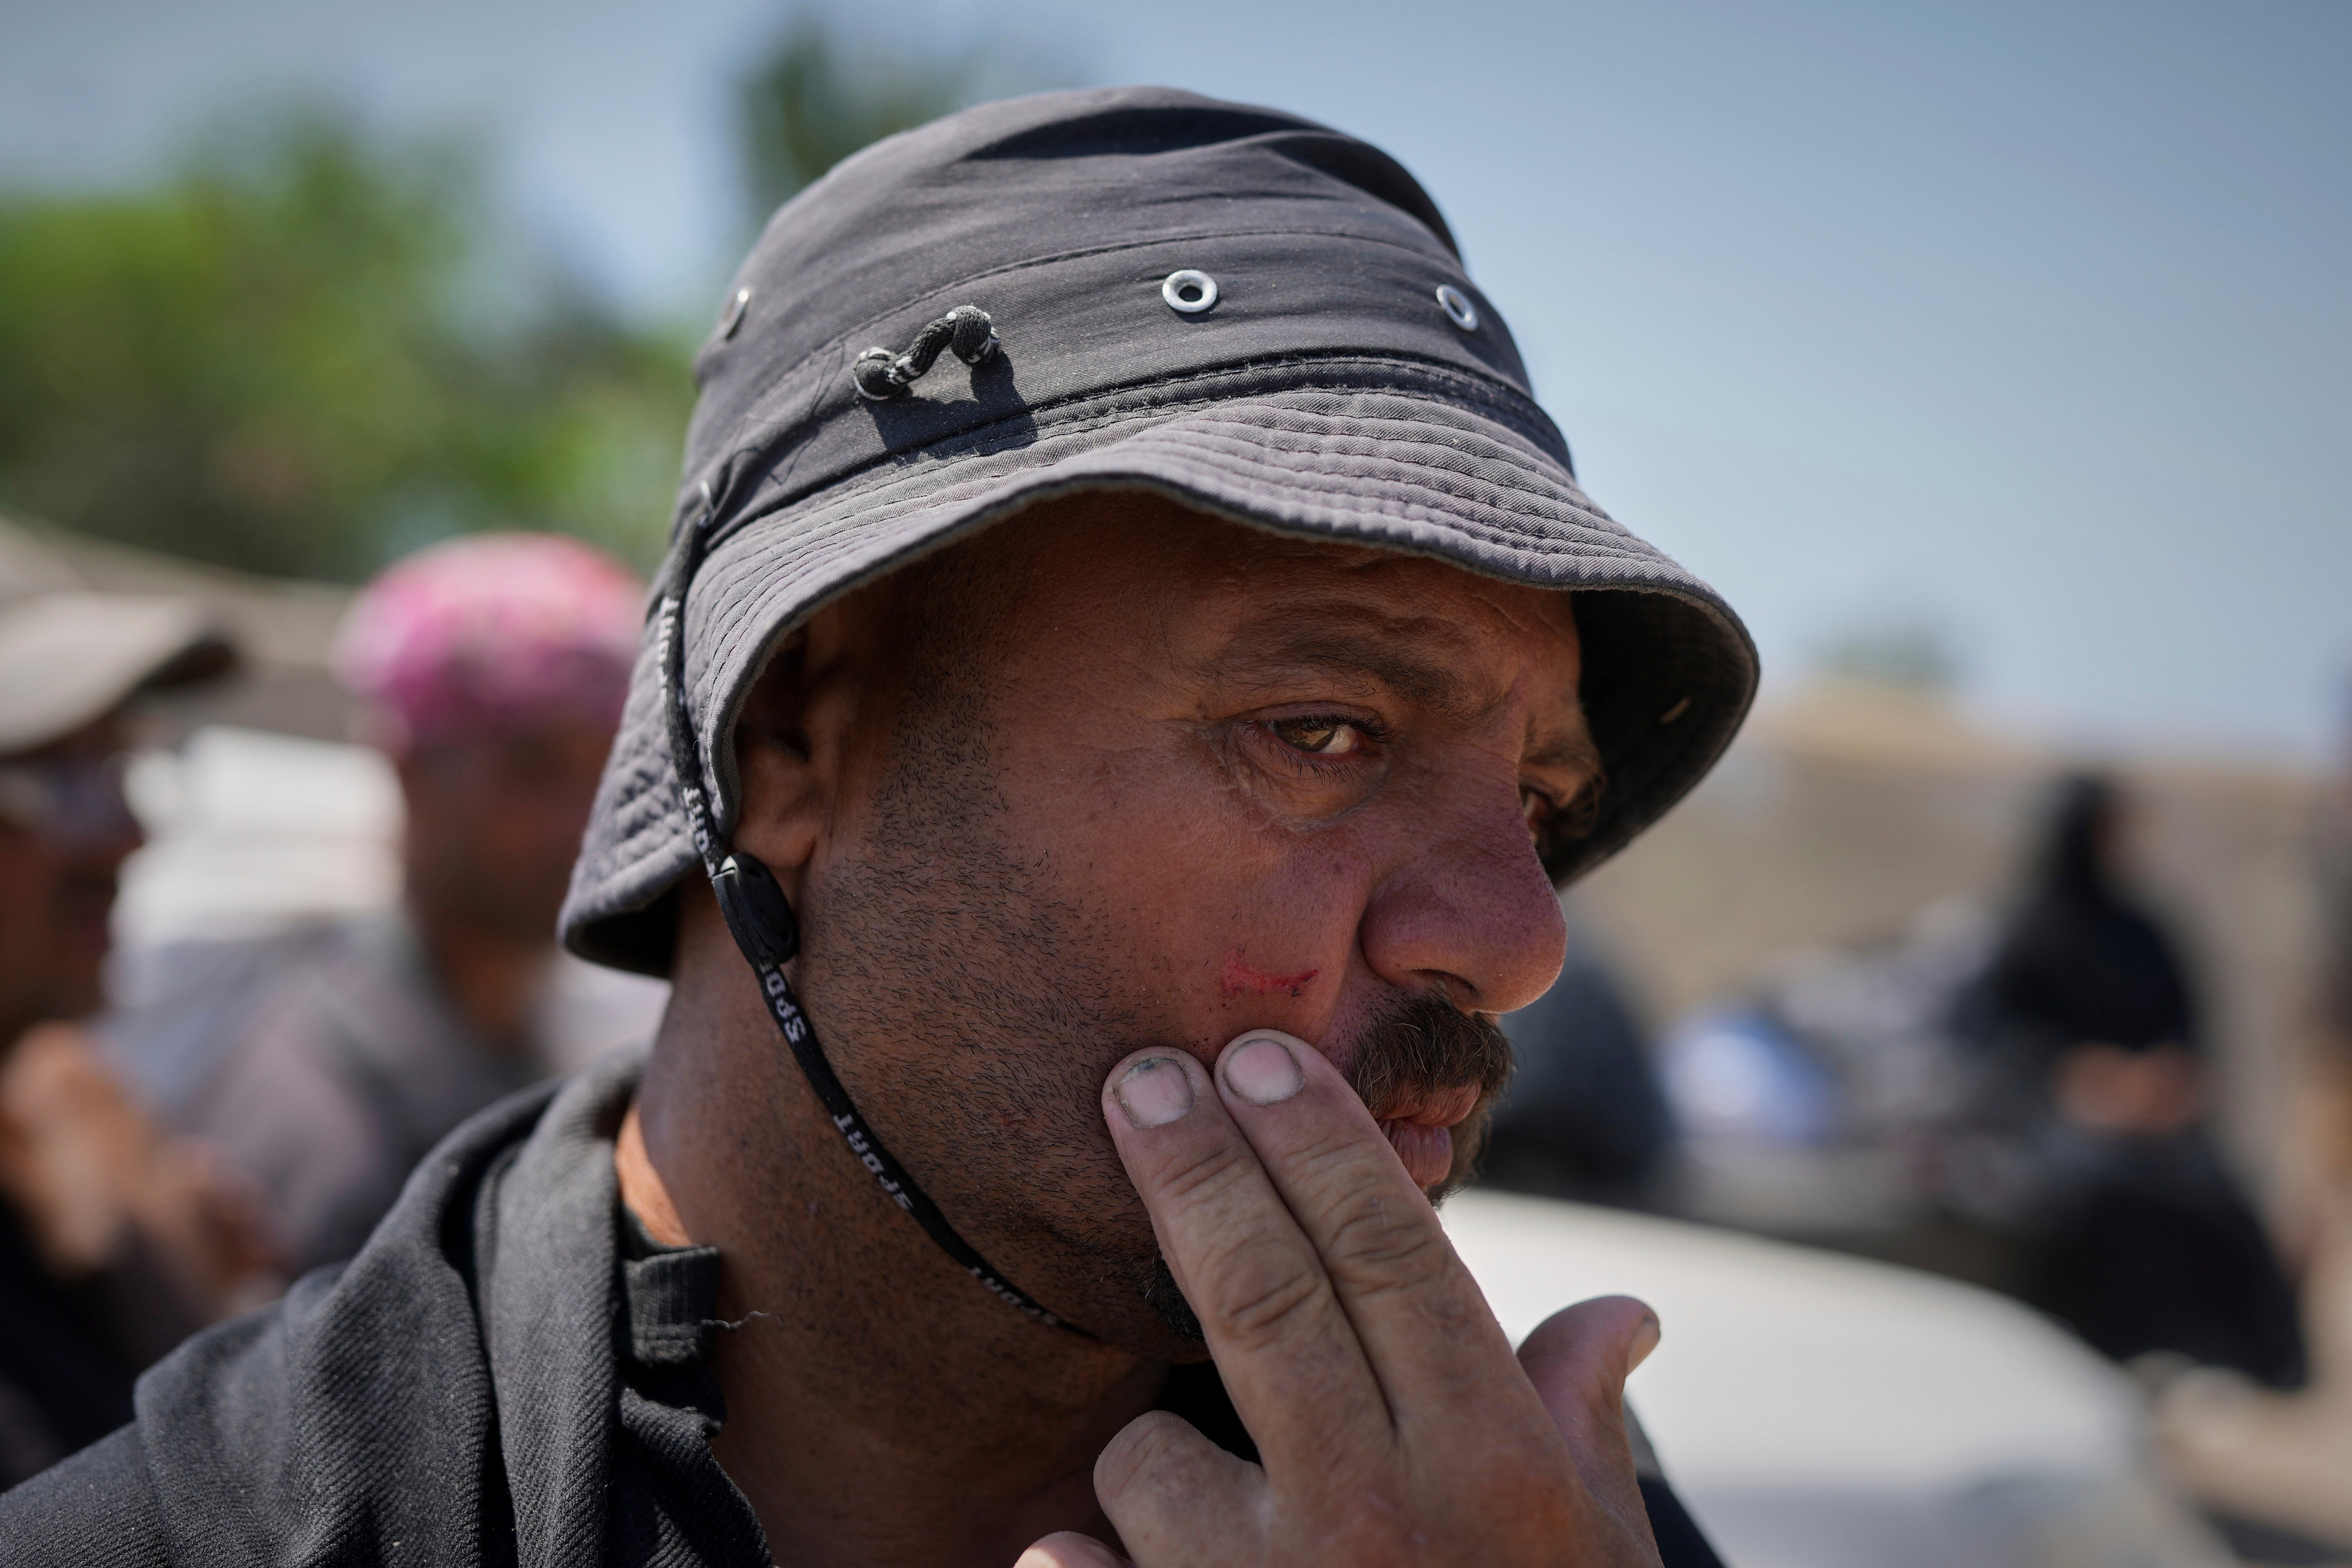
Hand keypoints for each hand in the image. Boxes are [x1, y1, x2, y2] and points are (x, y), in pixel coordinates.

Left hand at [1021, 1029, 1663, 1566]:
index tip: (1254, 1057)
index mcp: (1490, 1464)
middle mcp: (1379, 1514)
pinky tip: (1075, 1561)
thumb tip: (1621, 1315)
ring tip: (1203, 1498)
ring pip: (1152, 1456)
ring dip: (1155, 1456)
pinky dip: (1078, 1567)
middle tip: (1137, 1076)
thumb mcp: (1601, 1555)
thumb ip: (1585, 1423)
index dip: (1318, 1144)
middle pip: (1264, 1292)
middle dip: (1195, 1168)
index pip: (1391, 1255)